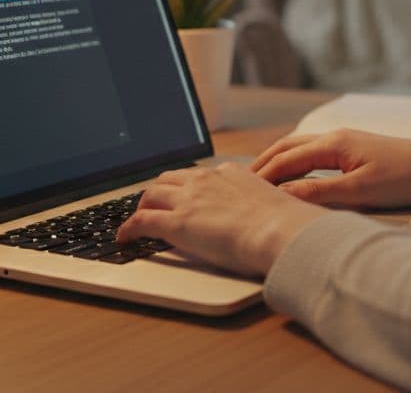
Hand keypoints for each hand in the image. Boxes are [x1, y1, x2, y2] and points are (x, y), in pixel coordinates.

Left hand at [117, 162, 328, 276]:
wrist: (279, 231)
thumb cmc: (285, 224)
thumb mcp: (274, 203)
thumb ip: (261, 204)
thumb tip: (268, 216)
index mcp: (230, 173)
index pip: (199, 176)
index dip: (186, 186)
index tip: (184, 195)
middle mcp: (206, 180)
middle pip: (169, 179)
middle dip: (157, 191)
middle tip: (152, 204)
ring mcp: (188, 200)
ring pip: (151, 195)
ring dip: (141, 206)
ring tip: (136, 219)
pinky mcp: (176, 223)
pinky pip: (142, 221)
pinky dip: (128, 228)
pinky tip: (124, 238)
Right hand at [250, 129, 410, 208]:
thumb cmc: (405, 178)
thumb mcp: (360, 191)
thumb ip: (320, 193)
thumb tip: (284, 195)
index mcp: (333, 144)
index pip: (285, 159)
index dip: (262, 176)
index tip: (241, 192)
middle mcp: (335, 137)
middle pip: (287, 147)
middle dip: (262, 164)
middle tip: (240, 183)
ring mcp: (345, 141)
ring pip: (299, 146)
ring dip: (277, 160)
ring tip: (259, 178)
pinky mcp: (355, 149)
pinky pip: (313, 151)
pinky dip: (295, 160)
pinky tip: (295, 173)